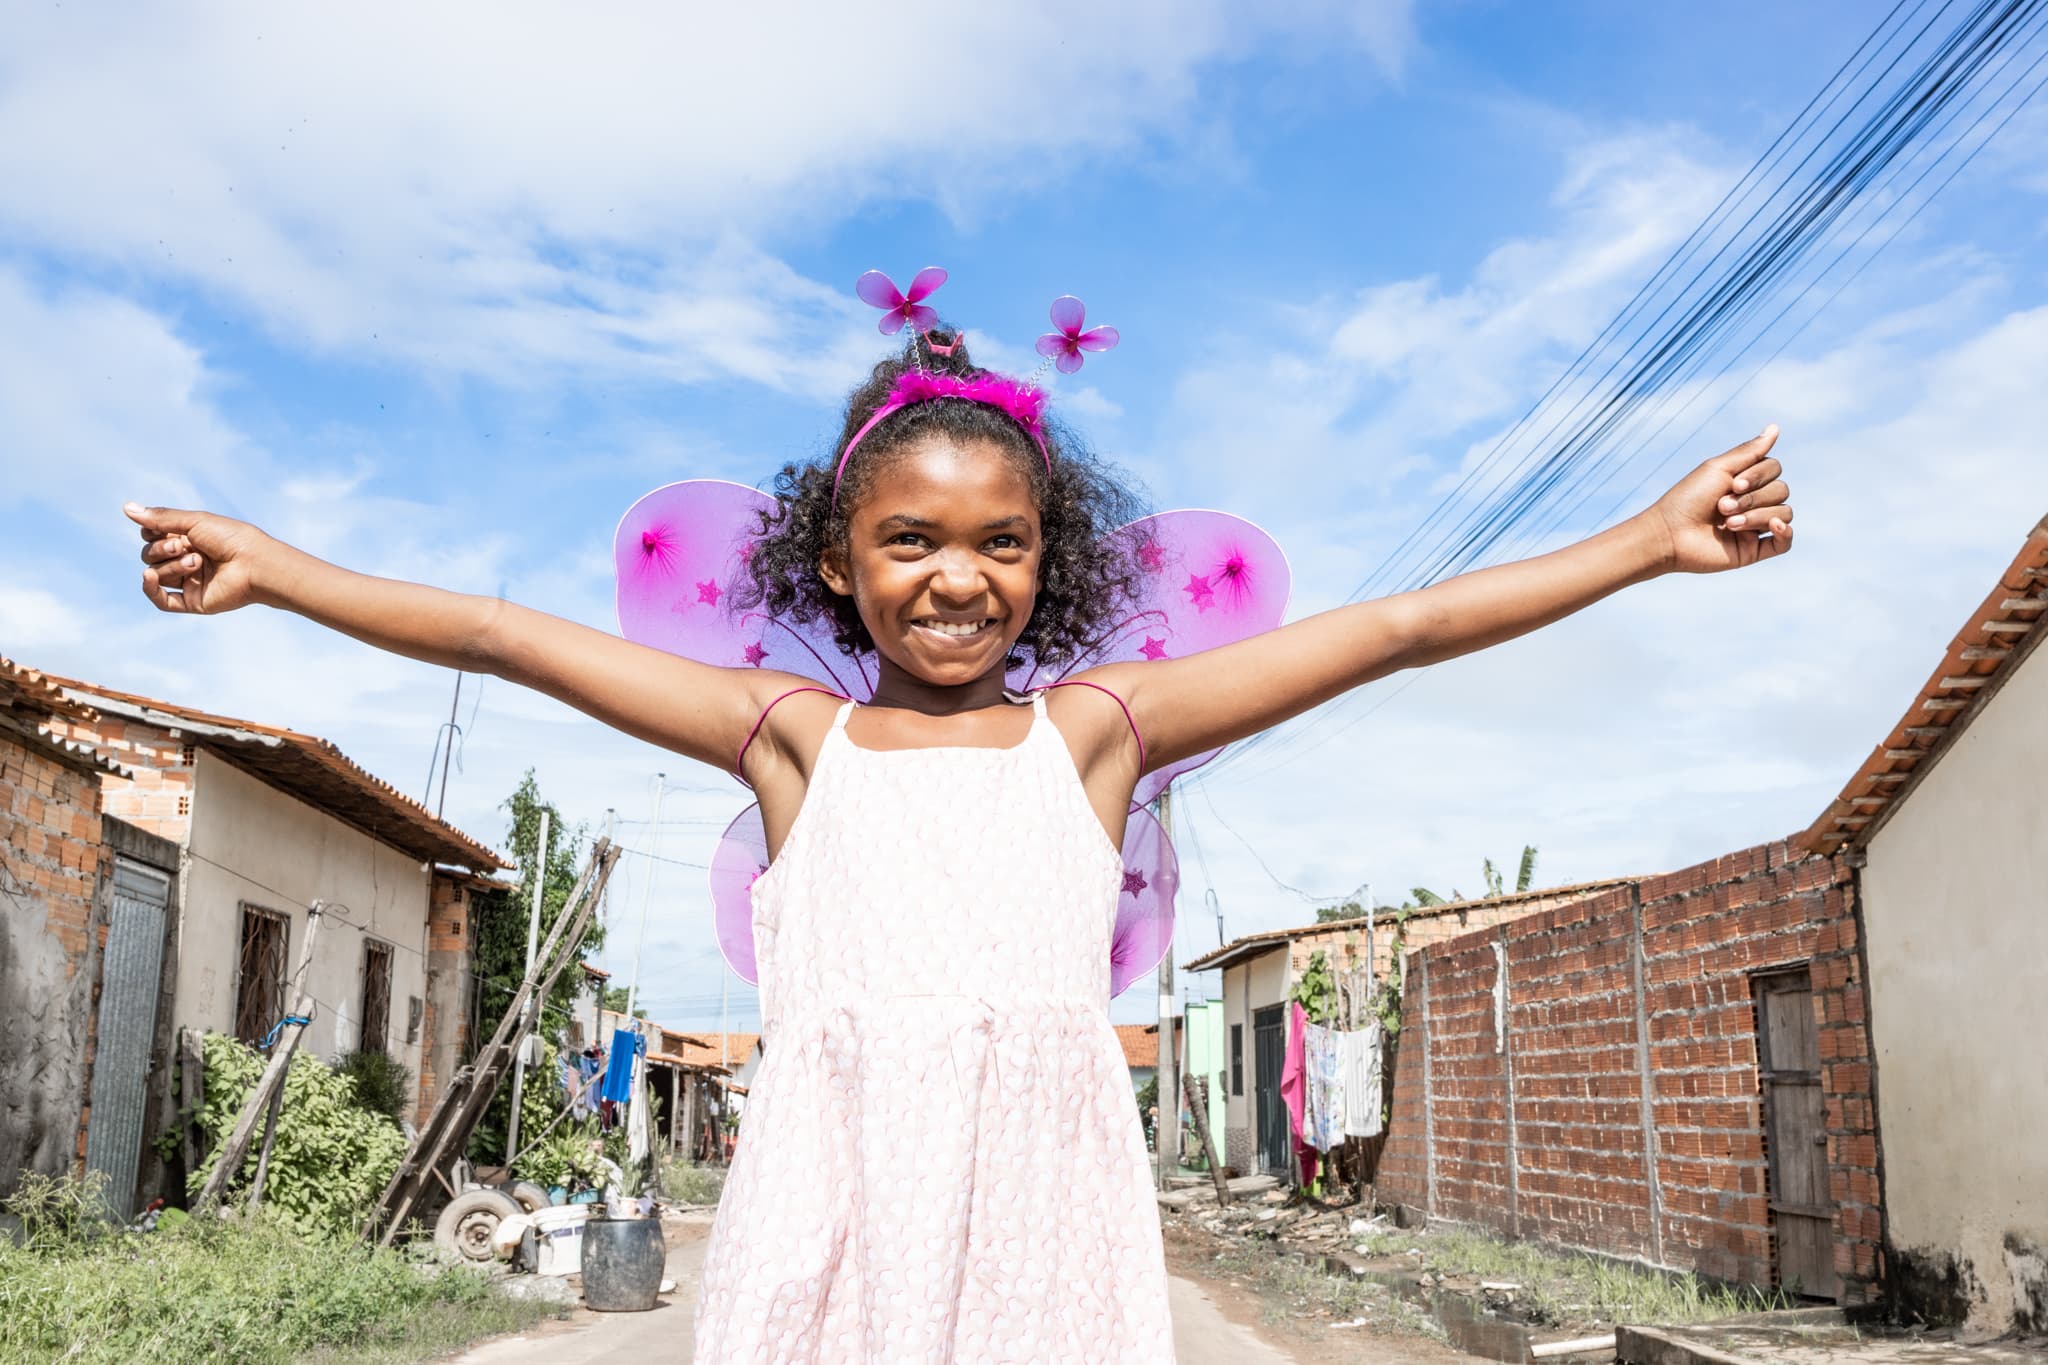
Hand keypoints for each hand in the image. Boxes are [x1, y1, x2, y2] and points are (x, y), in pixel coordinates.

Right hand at [126, 502, 269, 614]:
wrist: (255, 564)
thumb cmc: (230, 538)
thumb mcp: (194, 522)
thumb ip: (160, 518)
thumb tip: (126, 508)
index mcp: (188, 539)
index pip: (151, 536)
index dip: (151, 533)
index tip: (161, 529)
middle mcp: (186, 559)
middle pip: (149, 555)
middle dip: (160, 550)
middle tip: (183, 547)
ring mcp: (189, 581)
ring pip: (156, 574)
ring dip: (170, 566)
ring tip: (197, 562)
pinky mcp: (193, 601)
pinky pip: (162, 600)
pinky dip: (151, 589)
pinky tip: (149, 577)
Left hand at [1646, 425, 1794, 573]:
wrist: (1669, 534)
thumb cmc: (1688, 498)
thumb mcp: (1719, 468)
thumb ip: (1750, 451)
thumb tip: (1775, 427)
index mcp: (1745, 482)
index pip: (1774, 469)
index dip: (1759, 475)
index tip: (1733, 483)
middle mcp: (1753, 502)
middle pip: (1781, 490)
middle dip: (1753, 498)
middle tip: (1722, 506)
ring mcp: (1755, 526)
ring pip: (1783, 513)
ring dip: (1758, 516)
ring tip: (1727, 523)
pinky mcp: (1754, 550)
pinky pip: (1785, 542)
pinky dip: (1784, 532)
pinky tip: (1774, 526)